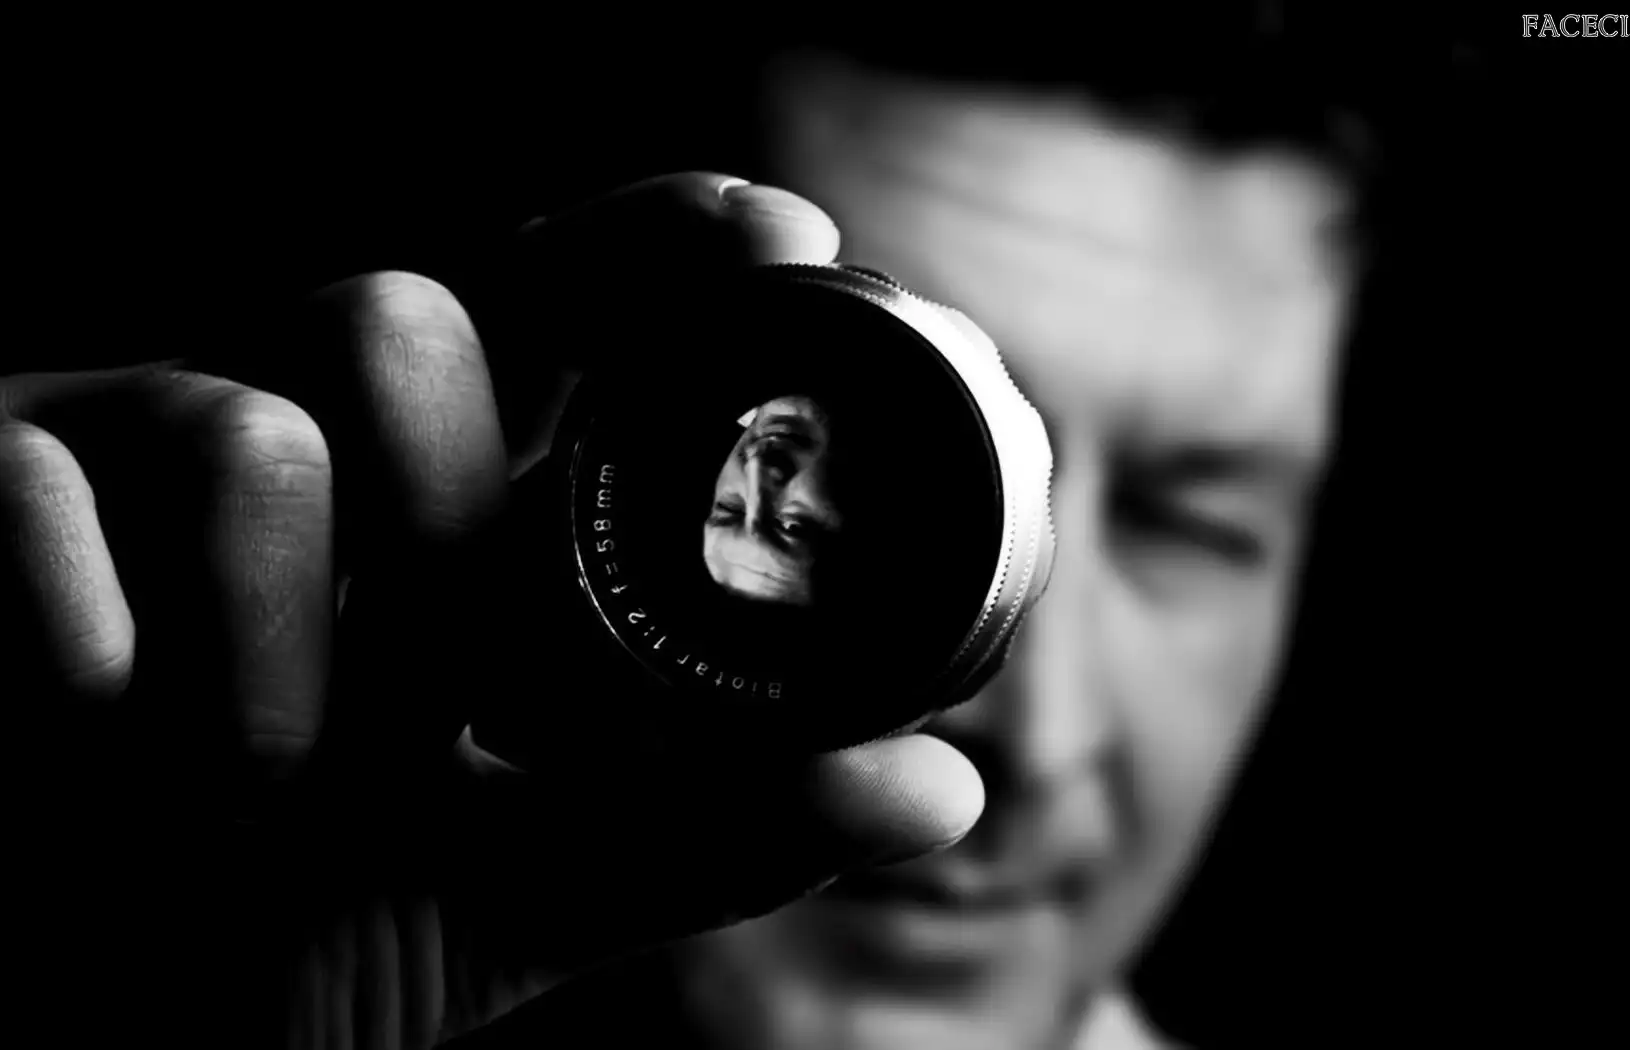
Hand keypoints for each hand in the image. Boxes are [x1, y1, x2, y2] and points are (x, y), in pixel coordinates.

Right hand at [0, 173, 983, 1048]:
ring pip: (258, 420)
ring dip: (284, 647)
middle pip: (398, 315)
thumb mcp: (527, 877)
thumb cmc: (297, 922)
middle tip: (443, 677)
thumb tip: (941, 790)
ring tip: (256, 781)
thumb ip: (712, 826)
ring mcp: (123, 454)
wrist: (94, 996)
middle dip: (444, 507)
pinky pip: (50, 494)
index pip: (555, 307)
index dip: (665, 249)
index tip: (789, 233)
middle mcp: (293, 441)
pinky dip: (105, 655)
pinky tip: (99, 726)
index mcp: (430, 505)